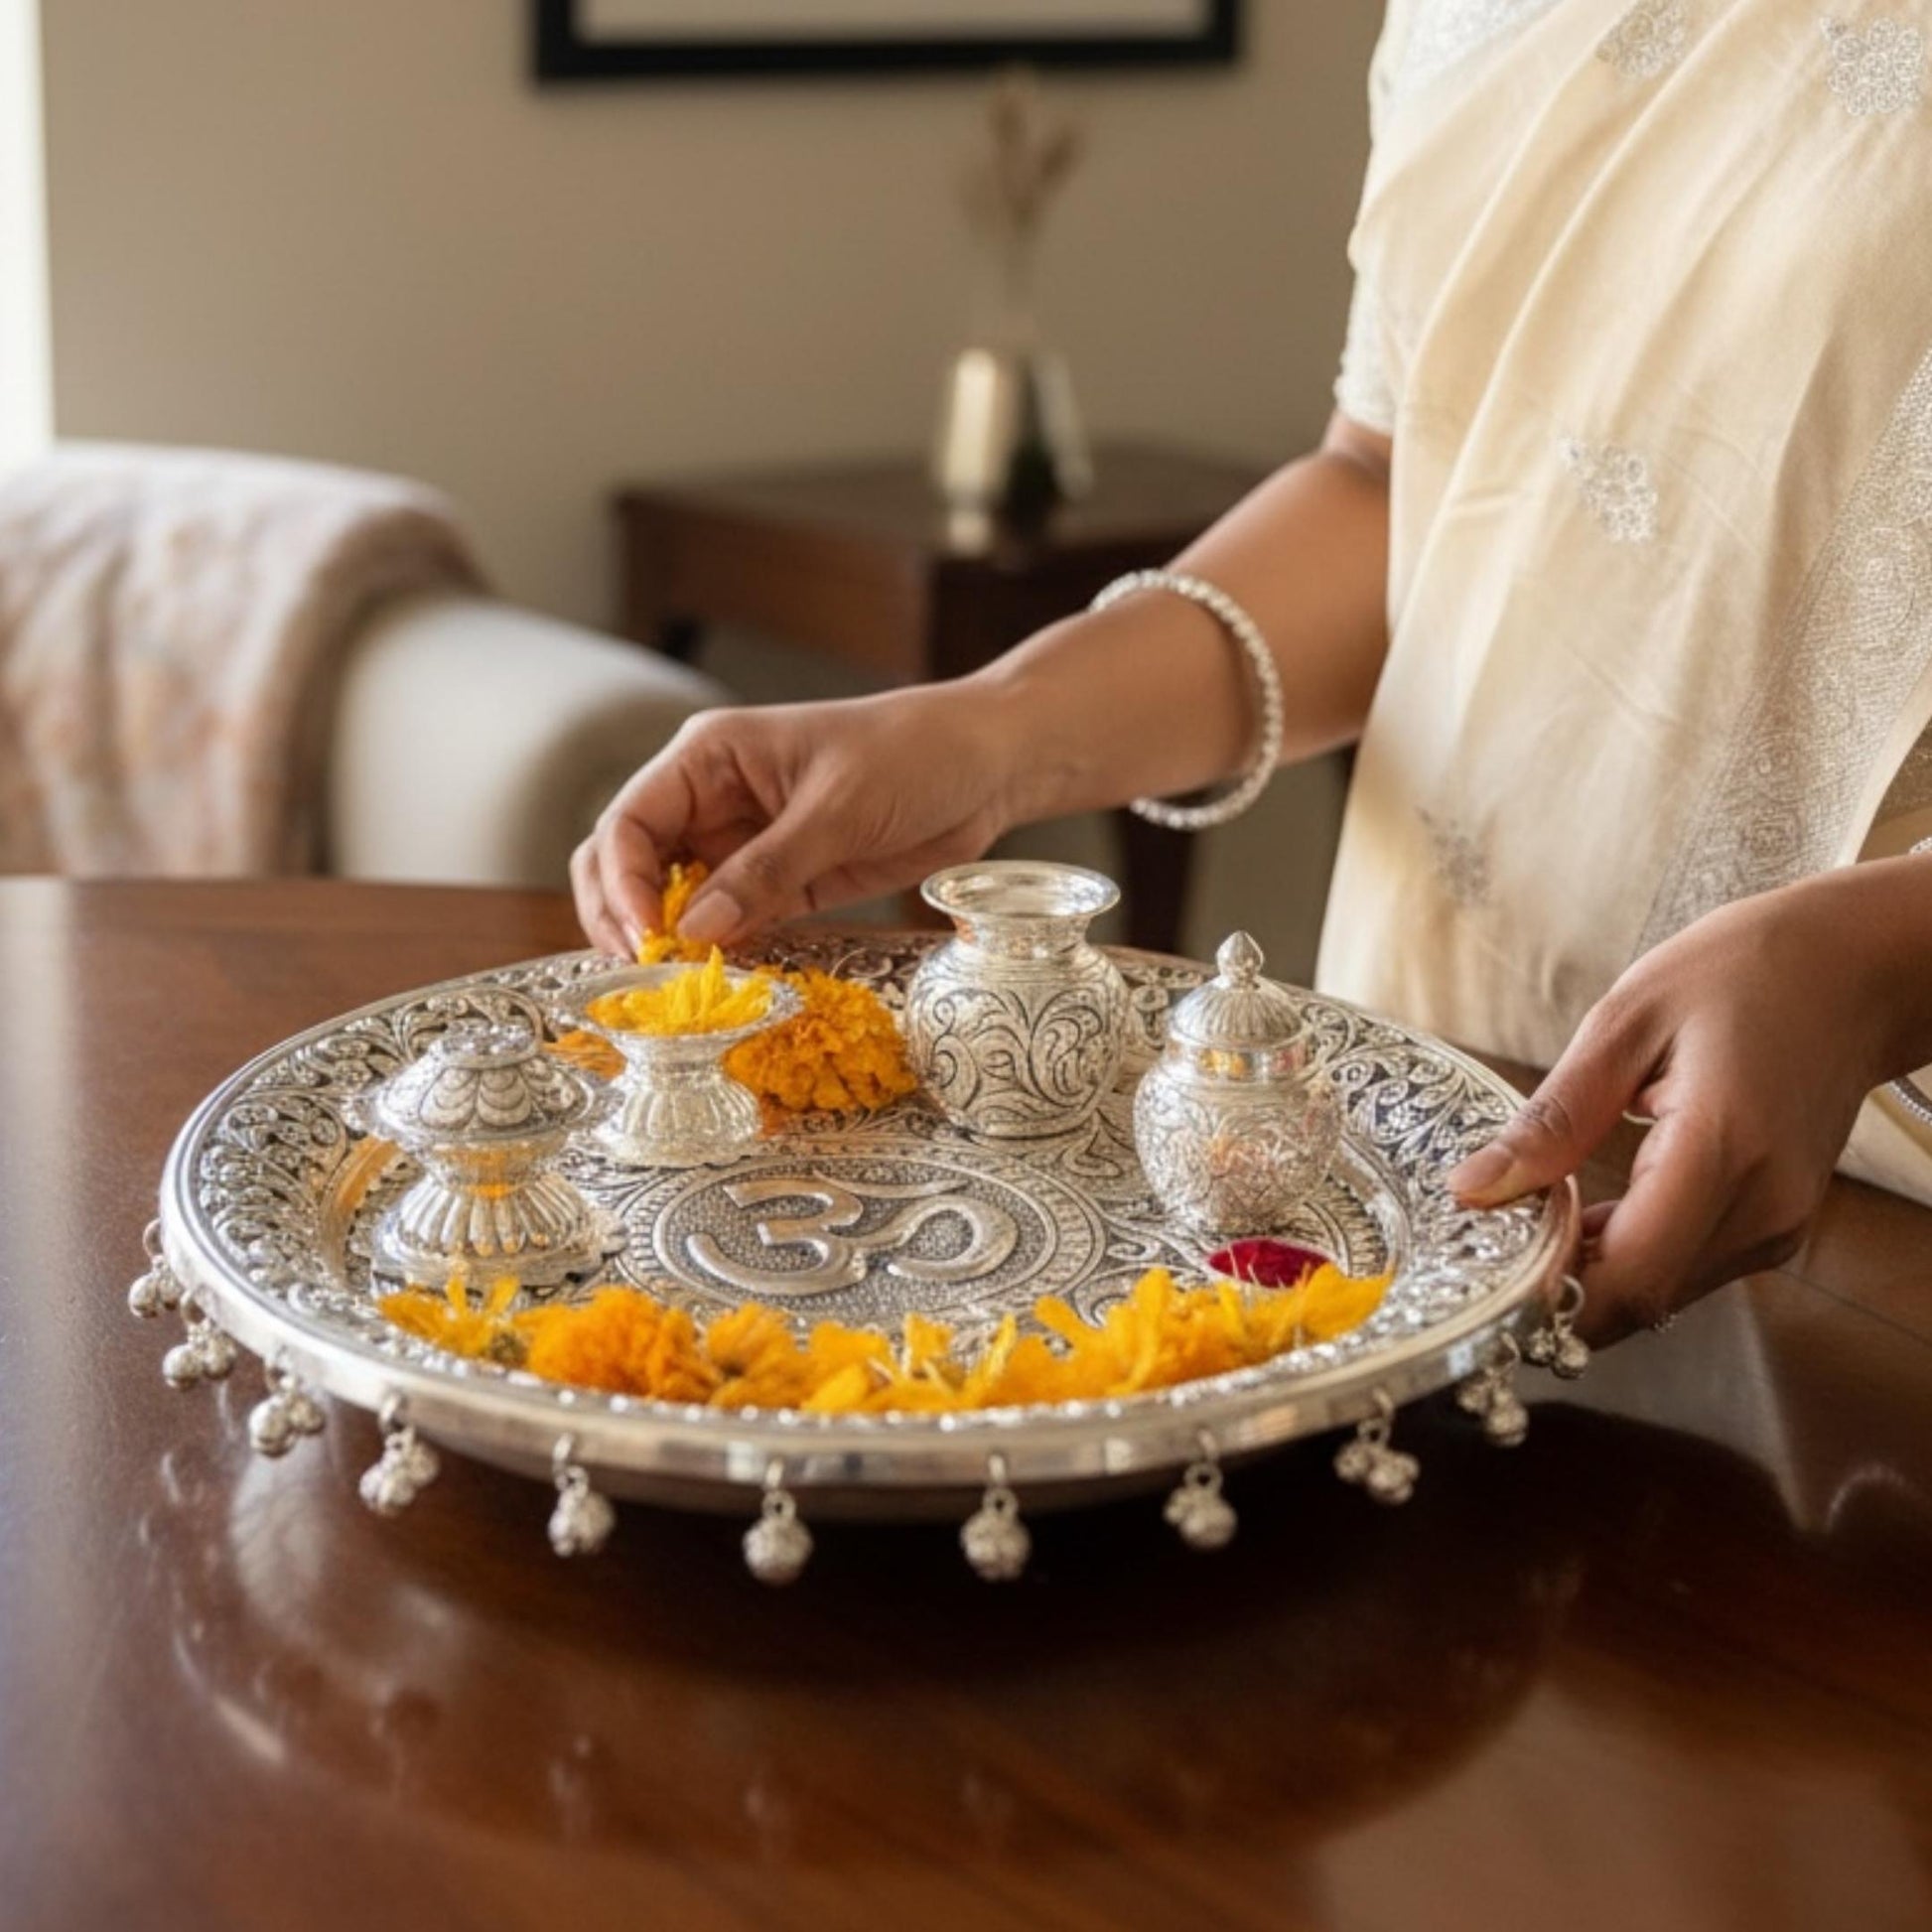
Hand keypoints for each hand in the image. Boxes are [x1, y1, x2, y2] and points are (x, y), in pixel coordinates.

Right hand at [571, 681, 1023, 955]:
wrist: (987, 767)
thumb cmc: (914, 755)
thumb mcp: (839, 808)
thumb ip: (766, 869)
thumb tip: (695, 931)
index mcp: (708, 758)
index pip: (629, 823)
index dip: (623, 884)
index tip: (651, 939)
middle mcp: (711, 801)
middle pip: (628, 866)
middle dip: (625, 918)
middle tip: (650, 975)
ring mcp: (741, 846)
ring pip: (673, 903)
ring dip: (668, 945)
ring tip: (682, 990)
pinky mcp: (778, 885)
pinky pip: (728, 924)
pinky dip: (717, 955)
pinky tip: (723, 986)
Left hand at [1447, 870, 1915, 1342]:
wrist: (1853, 970)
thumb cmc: (1740, 974)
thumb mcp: (1623, 1024)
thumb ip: (1553, 1121)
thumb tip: (1473, 1190)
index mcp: (1722, 1150)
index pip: (1630, 1278)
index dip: (1551, 1294)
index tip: (1485, 1266)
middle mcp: (1762, 1208)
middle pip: (1642, 1300)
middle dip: (1559, 1289)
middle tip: (1491, 1237)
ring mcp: (1777, 1225)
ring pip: (1662, 1295)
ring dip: (1591, 1273)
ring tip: (1535, 1215)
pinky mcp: (1775, 1226)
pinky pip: (1686, 1268)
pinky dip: (1628, 1255)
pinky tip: (1588, 1212)